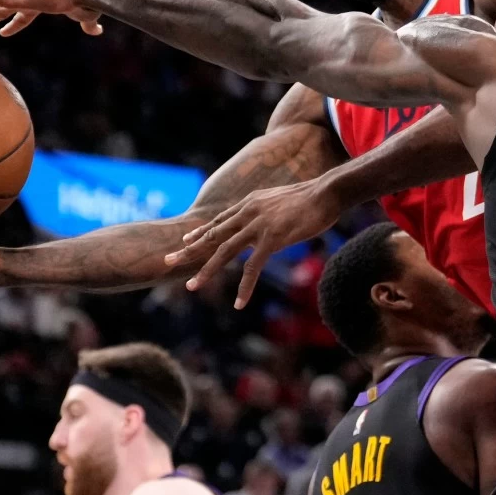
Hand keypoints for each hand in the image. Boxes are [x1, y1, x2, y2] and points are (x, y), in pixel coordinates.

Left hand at [165, 179, 343, 308]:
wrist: (328, 192)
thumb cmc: (312, 197)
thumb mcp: (282, 201)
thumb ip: (268, 212)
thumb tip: (268, 224)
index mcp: (249, 203)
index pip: (219, 220)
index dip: (200, 232)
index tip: (184, 241)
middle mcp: (248, 212)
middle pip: (213, 235)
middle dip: (188, 250)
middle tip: (167, 260)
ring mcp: (258, 226)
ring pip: (224, 252)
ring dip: (206, 271)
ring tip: (192, 287)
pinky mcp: (272, 239)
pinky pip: (253, 267)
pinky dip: (245, 286)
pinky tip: (240, 302)